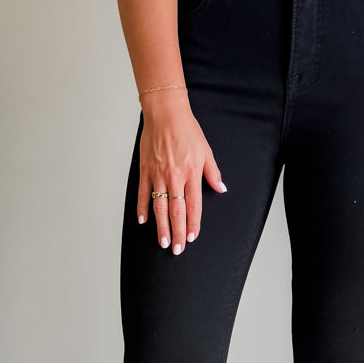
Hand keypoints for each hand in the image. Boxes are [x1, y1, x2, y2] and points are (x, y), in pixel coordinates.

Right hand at [137, 94, 226, 254]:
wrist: (165, 113)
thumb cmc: (187, 130)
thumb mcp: (206, 151)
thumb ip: (212, 173)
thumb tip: (221, 189)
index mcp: (191, 174)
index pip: (193, 205)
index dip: (193, 223)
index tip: (191, 237)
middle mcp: (174, 177)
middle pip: (176, 211)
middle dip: (177, 232)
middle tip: (176, 249)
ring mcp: (158, 174)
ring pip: (159, 206)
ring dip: (161, 226)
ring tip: (162, 241)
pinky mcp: (145, 170)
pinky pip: (142, 193)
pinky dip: (142, 208)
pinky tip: (143, 220)